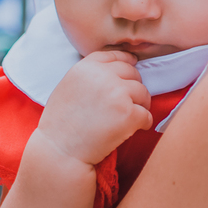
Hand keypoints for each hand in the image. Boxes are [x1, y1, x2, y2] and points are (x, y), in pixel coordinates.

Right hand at [37, 51, 151, 165]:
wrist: (60, 152)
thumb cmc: (61, 124)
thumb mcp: (68, 88)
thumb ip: (89, 76)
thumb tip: (114, 70)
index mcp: (86, 67)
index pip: (115, 56)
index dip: (126, 62)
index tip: (131, 69)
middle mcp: (103, 76)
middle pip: (133, 73)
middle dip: (133, 88)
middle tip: (127, 104)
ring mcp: (117, 93)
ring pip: (143, 92)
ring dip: (140, 105)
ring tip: (128, 119)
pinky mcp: (128, 114)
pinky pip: (147, 115)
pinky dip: (143, 123)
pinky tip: (132, 130)